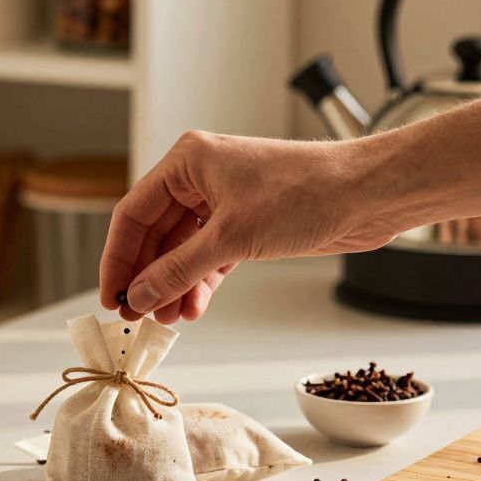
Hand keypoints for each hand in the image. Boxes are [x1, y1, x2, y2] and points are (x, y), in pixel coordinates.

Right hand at [100, 131, 397, 322]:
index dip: (118, 259)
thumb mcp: (232, 237)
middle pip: (155, 236)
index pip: (133, 214)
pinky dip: (201, 284)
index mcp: (188, 161)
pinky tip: (195, 308)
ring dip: (174, 287)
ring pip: (182, 251)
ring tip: (170, 319)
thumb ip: (179, 270)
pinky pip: (209, 259)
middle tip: (138, 316)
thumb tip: (141, 296)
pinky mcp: (247, 226)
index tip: (111, 297)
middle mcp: (201, 178)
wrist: (368, 195)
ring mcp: (224, 203)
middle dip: (148, 278)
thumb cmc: (307, 192)